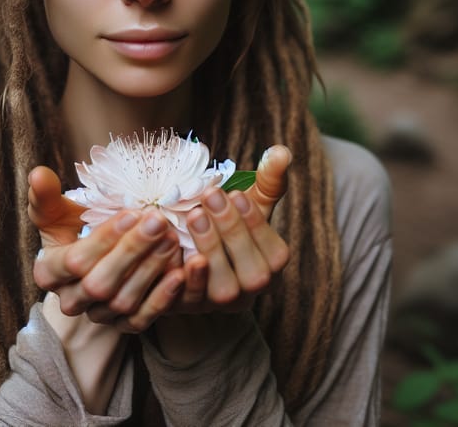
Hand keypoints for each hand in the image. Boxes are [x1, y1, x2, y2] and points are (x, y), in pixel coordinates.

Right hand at [28, 167, 184, 331]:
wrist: (94, 258)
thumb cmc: (74, 229)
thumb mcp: (58, 212)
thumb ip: (46, 195)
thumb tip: (38, 173)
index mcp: (48, 273)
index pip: (75, 261)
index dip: (105, 238)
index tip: (133, 212)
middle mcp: (70, 301)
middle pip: (100, 283)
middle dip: (132, 251)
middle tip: (159, 221)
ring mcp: (97, 316)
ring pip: (123, 302)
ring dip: (150, 270)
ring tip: (171, 239)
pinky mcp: (123, 326)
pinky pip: (142, 320)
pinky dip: (162, 298)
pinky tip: (180, 274)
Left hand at [174, 144, 290, 311]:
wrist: (184, 249)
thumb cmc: (224, 222)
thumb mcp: (248, 203)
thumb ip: (267, 180)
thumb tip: (281, 151)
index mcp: (269, 264)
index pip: (273, 252)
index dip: (255, 224)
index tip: (236, 194)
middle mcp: (249, 290)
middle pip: (252, 273)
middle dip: (232, 232)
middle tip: (211, 196)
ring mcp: (219, 303)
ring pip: (223, 288)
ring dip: (210, 249)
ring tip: (193, 214)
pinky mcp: (188, 307)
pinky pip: (189, 300)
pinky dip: (185, 277)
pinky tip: (175, 247)